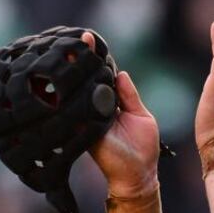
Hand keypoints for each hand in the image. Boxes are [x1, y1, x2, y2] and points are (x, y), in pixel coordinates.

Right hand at [82, 32, 160, 197]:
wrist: (138, 175)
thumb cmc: (143, 148)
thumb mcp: (142, 116)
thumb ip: (130, 95)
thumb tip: (120, 72)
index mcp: (111, 104)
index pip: (102, 77)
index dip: (97, 60)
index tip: (89, 39)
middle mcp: (96, 108)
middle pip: (87, 81)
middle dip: (82, 60)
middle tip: (79, 37)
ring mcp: (87, 118)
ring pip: (79, 91)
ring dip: (76, 72)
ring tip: (74, 48)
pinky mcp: (83, 129)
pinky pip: (77, 108)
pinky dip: (73, 93)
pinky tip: (70, 74)